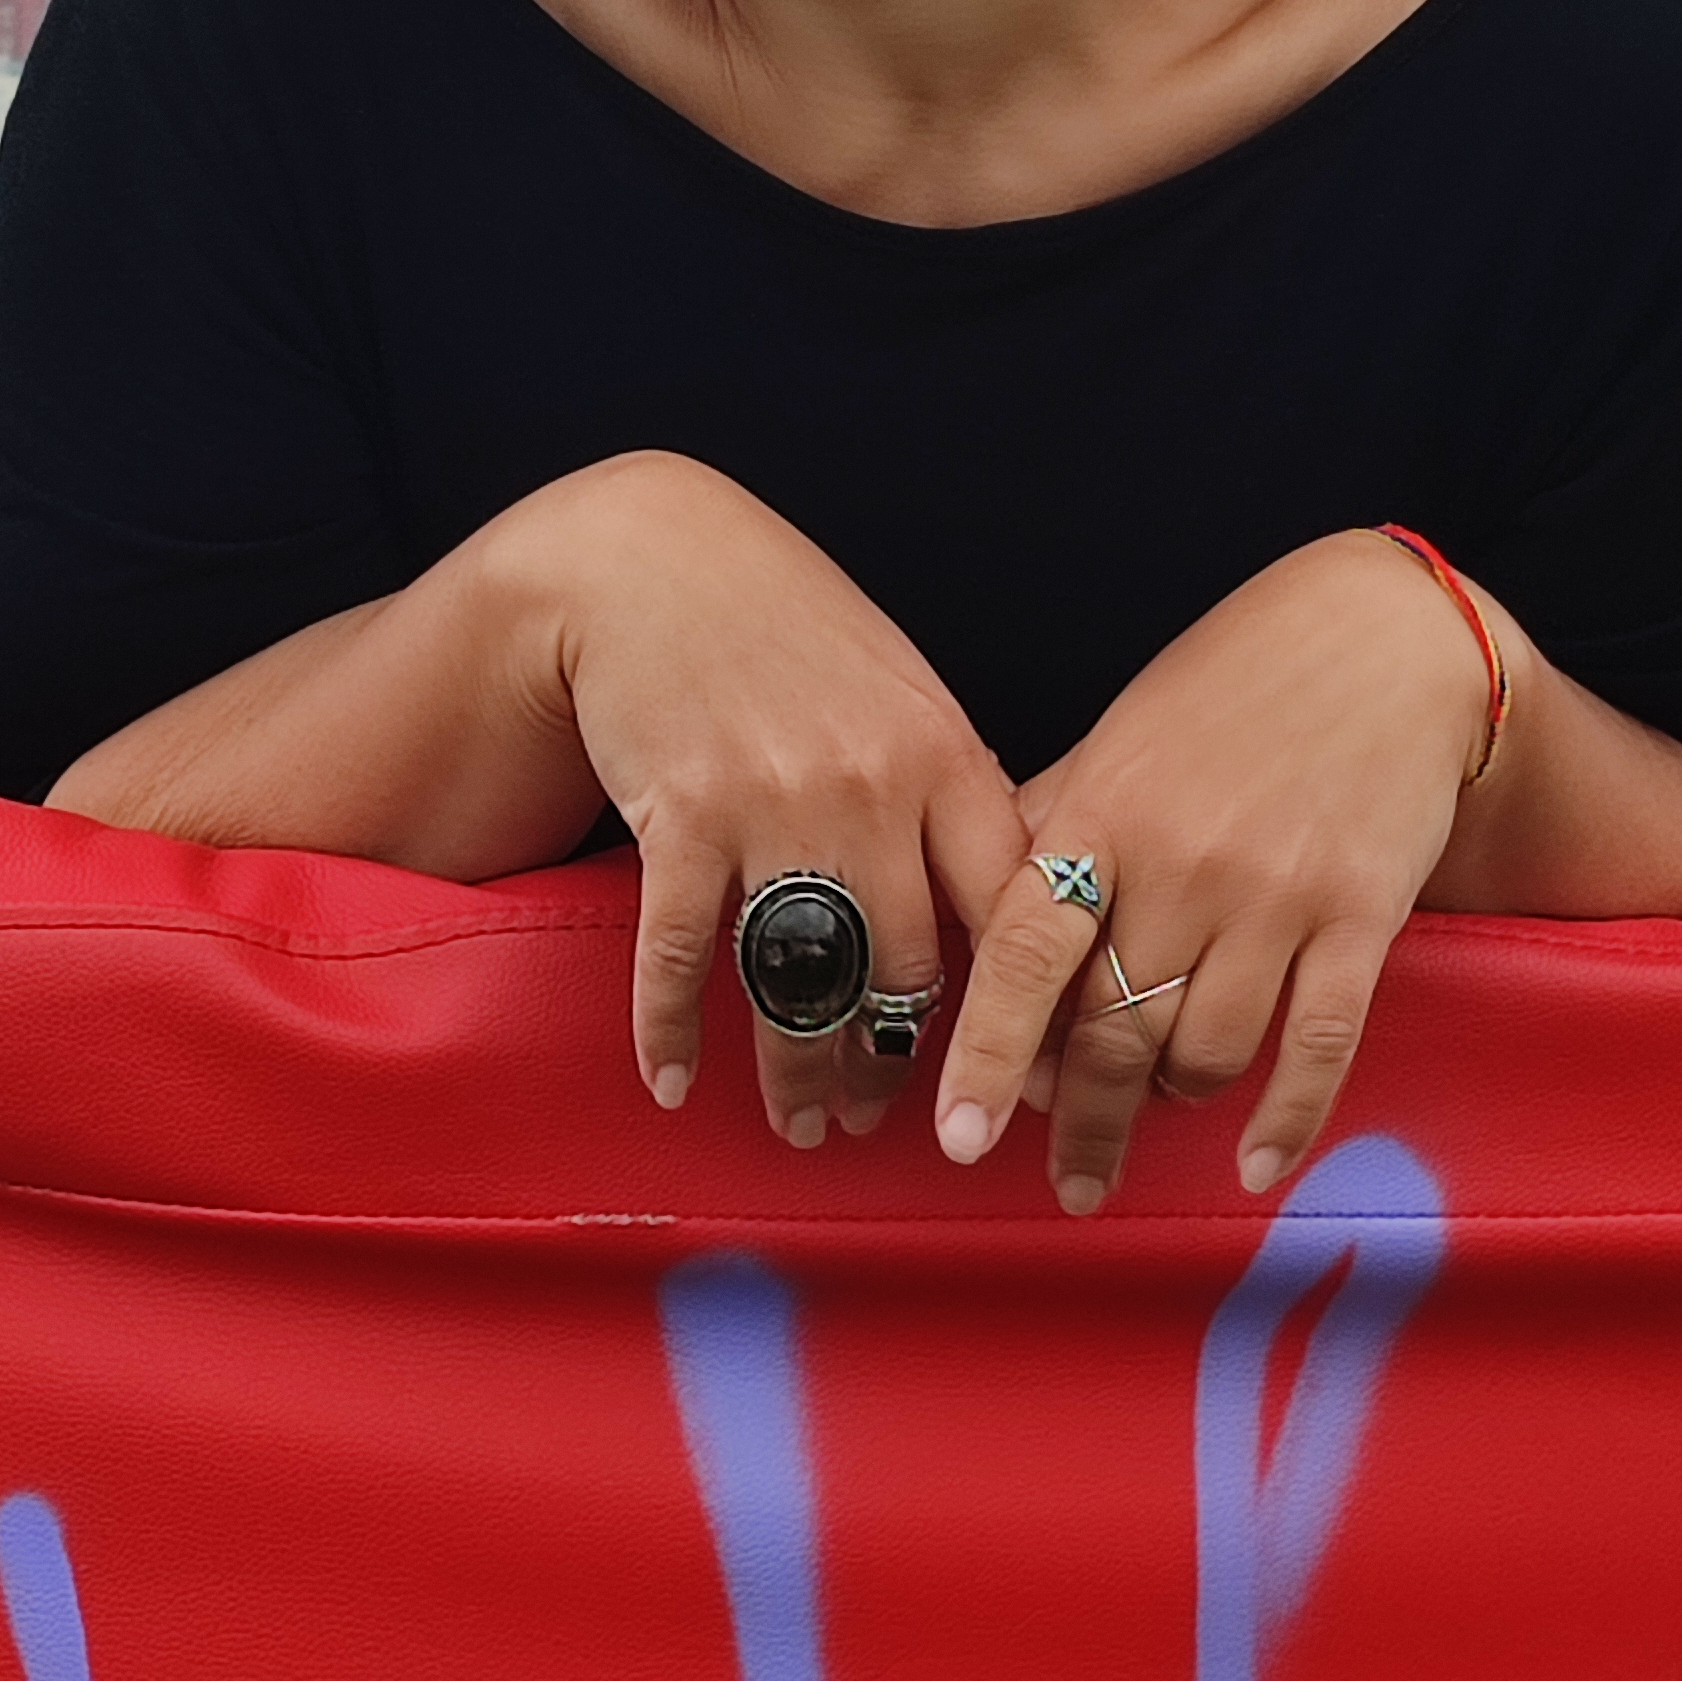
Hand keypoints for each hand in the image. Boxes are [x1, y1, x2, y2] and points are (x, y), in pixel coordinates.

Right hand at [515, 453, 1029, 1144]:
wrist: (654, 556)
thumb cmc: (789, 629)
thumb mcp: (899, 691)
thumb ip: (950, 794)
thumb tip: (1006, 913)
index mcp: (945, 757)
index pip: (1015, 910)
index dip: (1026, 1012)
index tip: (1023, 1082)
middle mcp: (874, 787)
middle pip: (909, 973)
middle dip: (896, 1068)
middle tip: (880, 1122)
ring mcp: (777, 803)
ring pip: (805, 983)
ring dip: (799, 1076)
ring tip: (801, 1124)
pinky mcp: (683, 816)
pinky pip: (684, 956)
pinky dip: (673, 1032)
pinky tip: (672, 1080)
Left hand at [931, 528, 1496, 1212]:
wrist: (1382, 639)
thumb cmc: (1228, 688)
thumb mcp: (1117, 741)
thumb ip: (1047, 831)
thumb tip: (974, 931)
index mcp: (1102, 813)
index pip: (1023, 951)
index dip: (984, 1049)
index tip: (956, 1134)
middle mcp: (1181, 861)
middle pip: (1111, 1030)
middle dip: (1081, 1122)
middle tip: (1069, 1182)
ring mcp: (1274, 894)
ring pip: (1203, 1052)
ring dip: (1172, 1101)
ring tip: (1161, 1104)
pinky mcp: (1360, 918)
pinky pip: (1315, 1047)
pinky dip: (1283, 1119)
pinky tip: (1254, 1163)